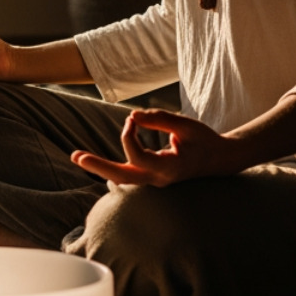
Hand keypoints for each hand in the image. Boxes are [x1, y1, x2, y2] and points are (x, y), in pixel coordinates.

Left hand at [70, 108, 243, 186]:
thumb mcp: (186, 126)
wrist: (220, 160)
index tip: (132, 119)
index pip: (138, 156)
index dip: (129, 136)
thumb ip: (159, 119)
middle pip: (123, 178)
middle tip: (75, 156)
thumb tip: (132, 115)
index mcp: (170, 169)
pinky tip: (94, 161)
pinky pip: (128, 174)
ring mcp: (155, 181)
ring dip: (100, 167)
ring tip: (77, 157)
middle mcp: (159, 179)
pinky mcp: (152, 177)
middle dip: (99, 166)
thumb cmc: (204, 140)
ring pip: (122, 179)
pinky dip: (111, 166)